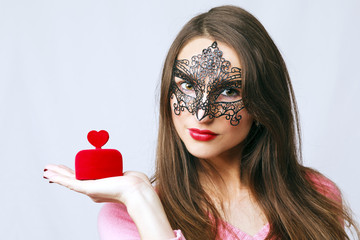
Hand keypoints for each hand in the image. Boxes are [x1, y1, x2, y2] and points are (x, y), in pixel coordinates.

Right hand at [43, 164, 174, 238]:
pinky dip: (59, 179)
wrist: (137, 190)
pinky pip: (70, 183)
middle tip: (49, 169)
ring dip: (56, 175)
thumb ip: (125, 174)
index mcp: (100, 186)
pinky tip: (50, 176)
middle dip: (61, 173)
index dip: (73, 173)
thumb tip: (126, 174)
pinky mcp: (89, 189)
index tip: (67, 169)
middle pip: (73, 179)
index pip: (83, 178)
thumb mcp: (127, 175)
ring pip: (69, 181)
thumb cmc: (136, 184)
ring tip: (46, 170)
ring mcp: (90, 190)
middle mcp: (93, 190)